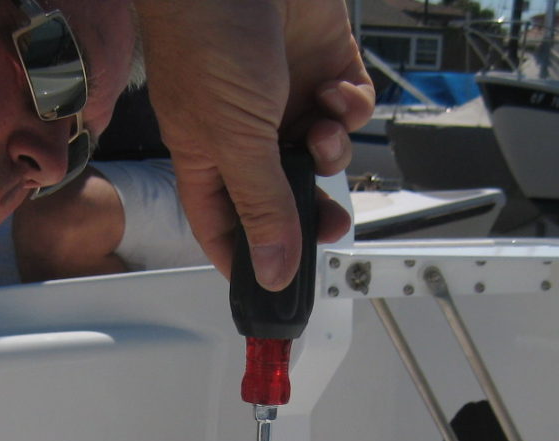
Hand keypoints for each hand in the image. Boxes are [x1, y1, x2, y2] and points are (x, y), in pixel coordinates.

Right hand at [137, 0, 373, 289]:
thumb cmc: (208, 36)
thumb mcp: (235, 139)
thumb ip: (262, 207)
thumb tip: (273, 272)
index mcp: (208, 156)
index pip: (226, 226)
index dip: (250, 257)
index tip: (276, 286)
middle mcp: (246, 131)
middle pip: (284, 194)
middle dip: (310, 210)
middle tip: (330, 223)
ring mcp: (284, 95)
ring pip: (322, 151)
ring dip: (331, 150)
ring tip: (321, 130)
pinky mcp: (322, 63)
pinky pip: (347, 106)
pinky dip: (350, 108)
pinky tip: (337, 94)